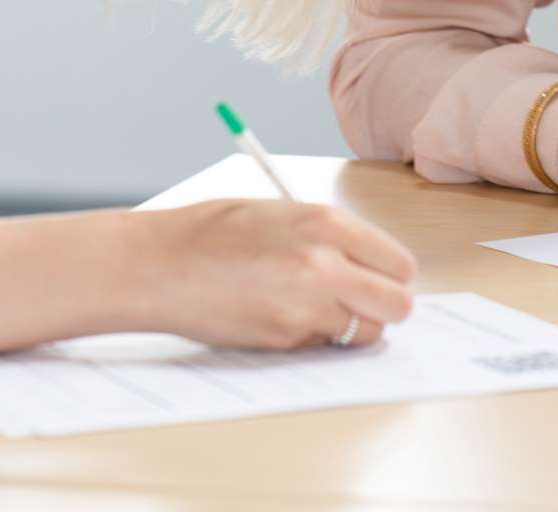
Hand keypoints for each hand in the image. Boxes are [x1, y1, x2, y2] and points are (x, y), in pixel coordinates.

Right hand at [144, 200, 416, 348]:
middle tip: (363, 300)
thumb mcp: (280, 212)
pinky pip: (323, 345)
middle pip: (398, 305)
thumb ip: (329, 235)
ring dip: (351, 325)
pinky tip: (281, 313)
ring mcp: (305, 308)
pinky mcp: (284, 340)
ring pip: (365, 332)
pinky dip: (314, 336)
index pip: (399, 263)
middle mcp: (324, 265)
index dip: (392, 274)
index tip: (381, 277)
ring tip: (315, 306)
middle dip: (386, 306)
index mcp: (326, 223)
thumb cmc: (211, 232)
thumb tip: (369, 262)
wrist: (158, 265)